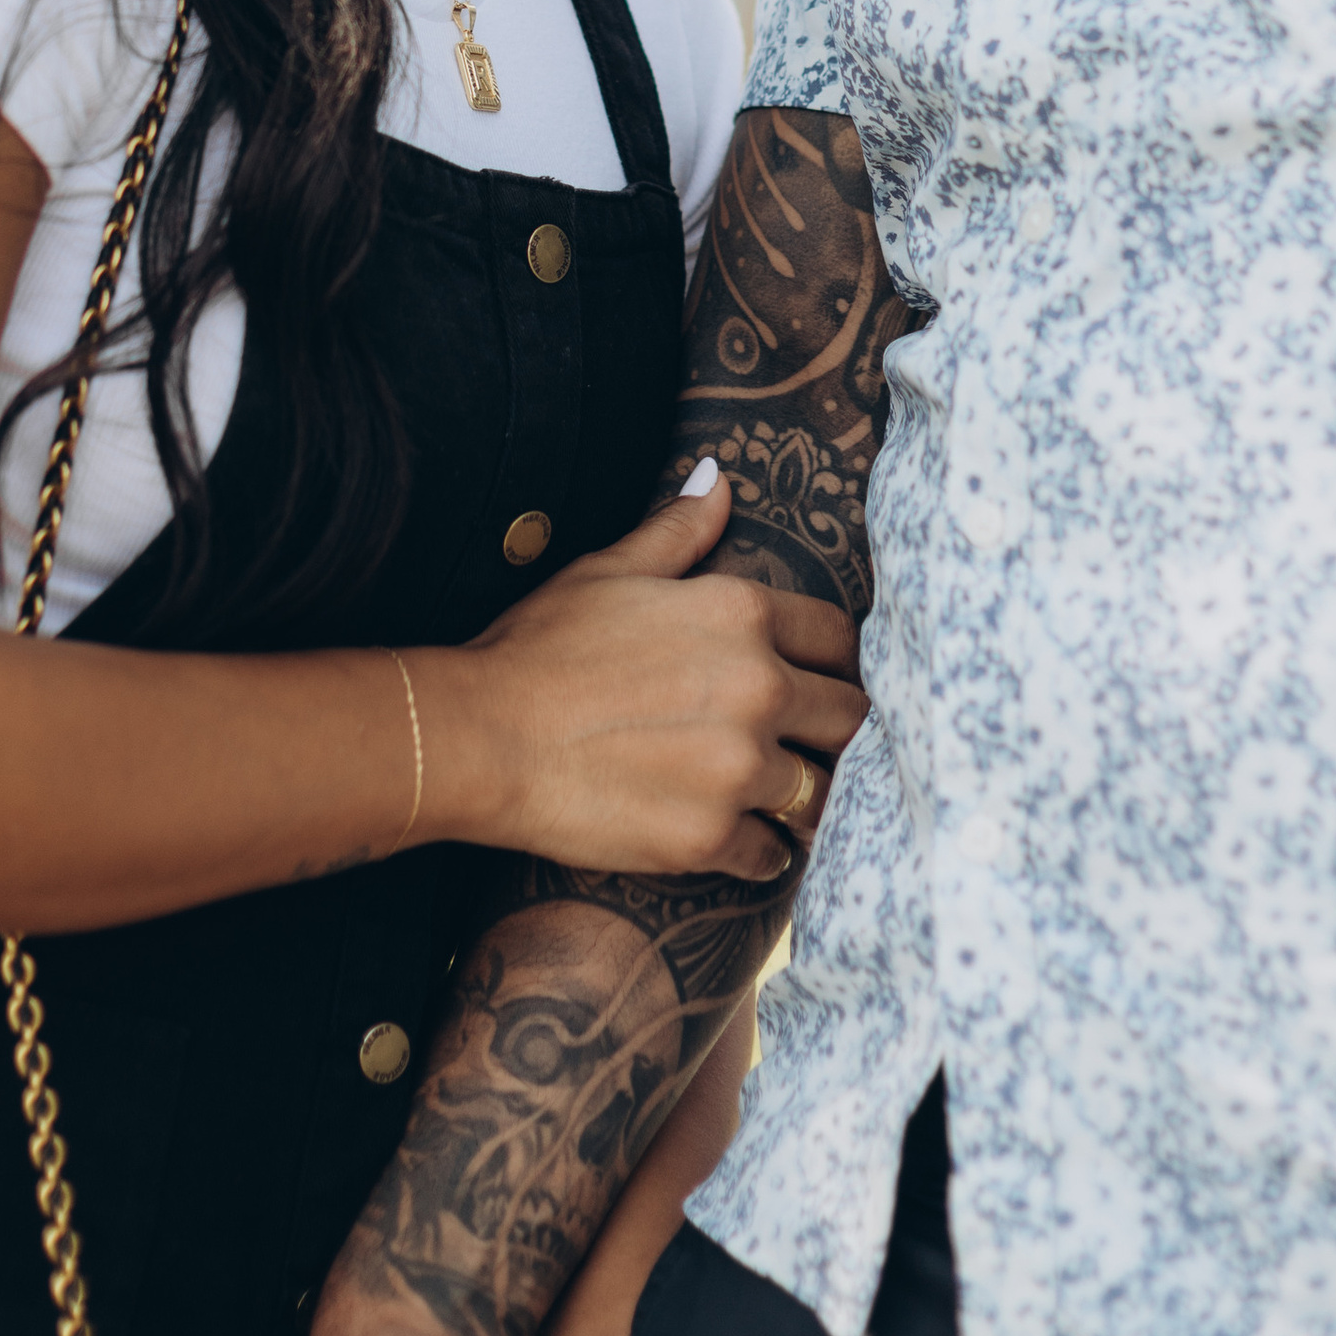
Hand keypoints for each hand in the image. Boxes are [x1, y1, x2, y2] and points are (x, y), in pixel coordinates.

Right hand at [423, 462, 864, 880]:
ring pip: (821, 792)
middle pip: (851, 717)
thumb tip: (719, 480)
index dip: (833, 658)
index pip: (838, 637)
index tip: (819, 678)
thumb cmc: (541, 646)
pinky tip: (740, 840)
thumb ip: (679, 530)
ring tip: (784, 798)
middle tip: (810, 742)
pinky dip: (760, 851)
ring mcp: (739, 770)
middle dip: (835, 728)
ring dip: (804, 794)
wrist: (484, 735)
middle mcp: (759, 689)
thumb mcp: (610, 570)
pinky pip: (771, 855)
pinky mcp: (711, 838)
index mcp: (742, 614)